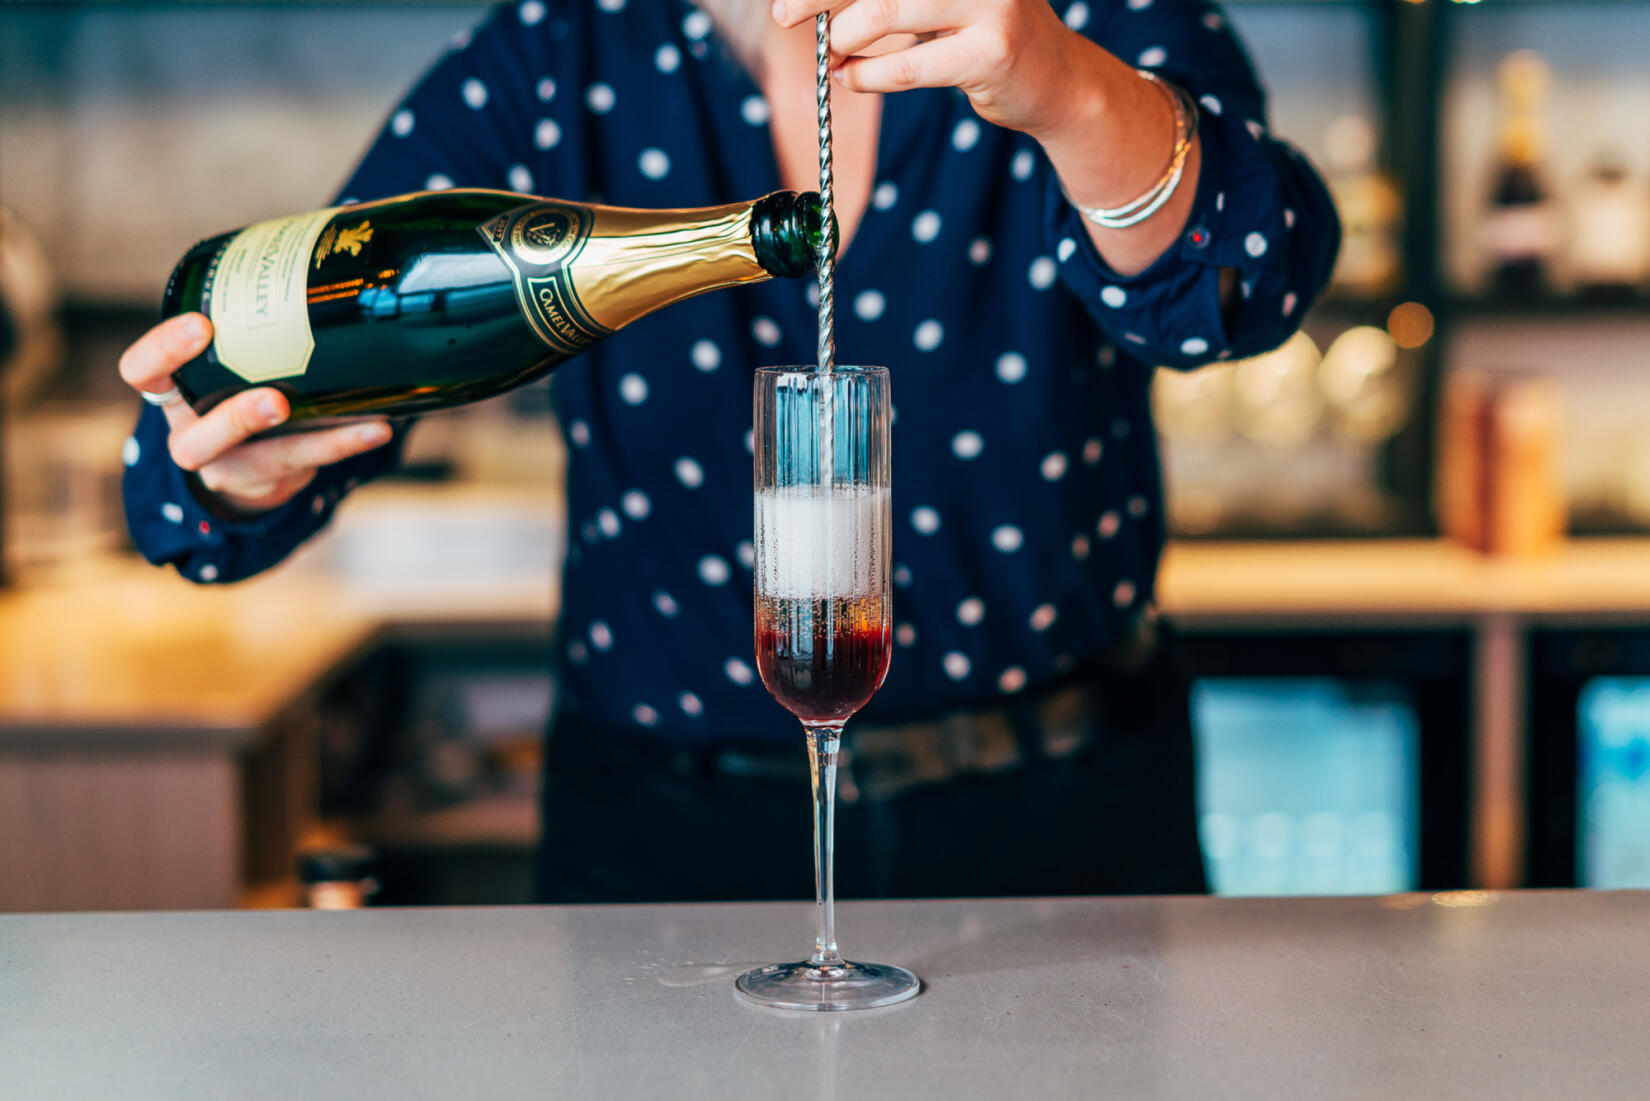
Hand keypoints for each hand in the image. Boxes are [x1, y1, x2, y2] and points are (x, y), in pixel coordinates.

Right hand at [118, 313, 392, 514]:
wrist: (248, 454)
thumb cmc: (236, 380)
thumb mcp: (231, 349)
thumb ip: (254, 309)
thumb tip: (327, 228)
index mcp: (173, 389)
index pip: (142, 371)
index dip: (162, 350)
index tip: (202, 324)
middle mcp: (191, 430)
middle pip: (195, 434)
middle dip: (234, 417)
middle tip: (274, 398)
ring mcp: (228, 463)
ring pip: (255, 460)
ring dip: (305, 442)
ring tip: (346, 421)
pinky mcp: (267, 479)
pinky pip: (305, 464)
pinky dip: (343, 444)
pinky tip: (377, 429)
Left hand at [774, 0, 1102, 138]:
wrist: (1057, 80)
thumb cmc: (982, 32)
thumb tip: (815, 2)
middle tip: (785, 15)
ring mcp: (991, 1)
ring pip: (885, 11)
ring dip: (845, 39)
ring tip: (832, 55)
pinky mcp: (992, 52)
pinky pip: (907, 66)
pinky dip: (868, 75)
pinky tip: (852, 77)